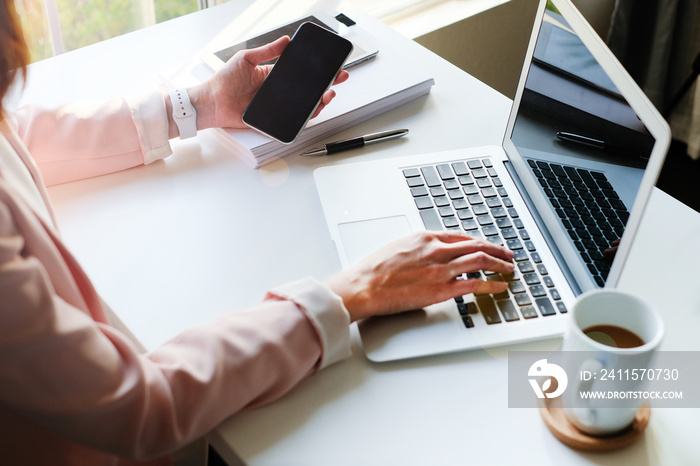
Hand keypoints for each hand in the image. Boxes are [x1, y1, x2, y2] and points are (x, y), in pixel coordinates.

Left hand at [184, 36, 348, 132]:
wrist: (212, 102)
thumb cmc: (224, 80)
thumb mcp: (247, 58)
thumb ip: (267, 50)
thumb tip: (286, 40)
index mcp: (274, 77)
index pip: (301, 74)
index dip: (317, 71)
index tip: (330, 65)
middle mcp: (278, 93)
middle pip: (307, 91)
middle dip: (326, 85)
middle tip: (338, 79)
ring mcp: (277, 108)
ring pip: (304, 107)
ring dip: (319, 102)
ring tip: (327, 94)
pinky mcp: (273, 121)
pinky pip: (292, 121)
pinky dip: (304, 117)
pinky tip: (313, 109)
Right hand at [325, 230, 515, 321]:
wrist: (364, 285)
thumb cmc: (374, 270)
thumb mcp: (398, 248)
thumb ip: (418, 250)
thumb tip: (426, 257)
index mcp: (425, 238)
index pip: (461, 236)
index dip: (479, 241)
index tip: (488, 245)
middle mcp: (437, 250)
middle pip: (476, 245)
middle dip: (496, 249)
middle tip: (508, 254)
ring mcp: (441, 269)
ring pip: (481, 260)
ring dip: (500, 264)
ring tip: (509, 269)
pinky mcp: (441, 289)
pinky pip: (475, 283)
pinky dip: (492, 284)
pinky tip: (500, 287)